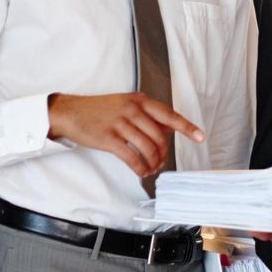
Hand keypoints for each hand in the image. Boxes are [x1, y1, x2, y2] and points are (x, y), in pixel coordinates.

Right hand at [47, 92, 204, 178]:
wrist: (71, 112)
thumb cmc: (100, 110)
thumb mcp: (127, 104)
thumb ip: (148, 115)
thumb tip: (170, 127)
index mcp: (140, 100)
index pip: (169, 114)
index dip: (186, 127)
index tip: (200, 136)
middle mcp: (132, 109)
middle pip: (159, 136)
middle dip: (164, 153)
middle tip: (162, 163)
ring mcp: (120, 123)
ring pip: (147, 147)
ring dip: (153, 162)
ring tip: (151, 169)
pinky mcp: (108, 138)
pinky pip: (131, 156)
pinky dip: (139, 167)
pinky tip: (141, 171)